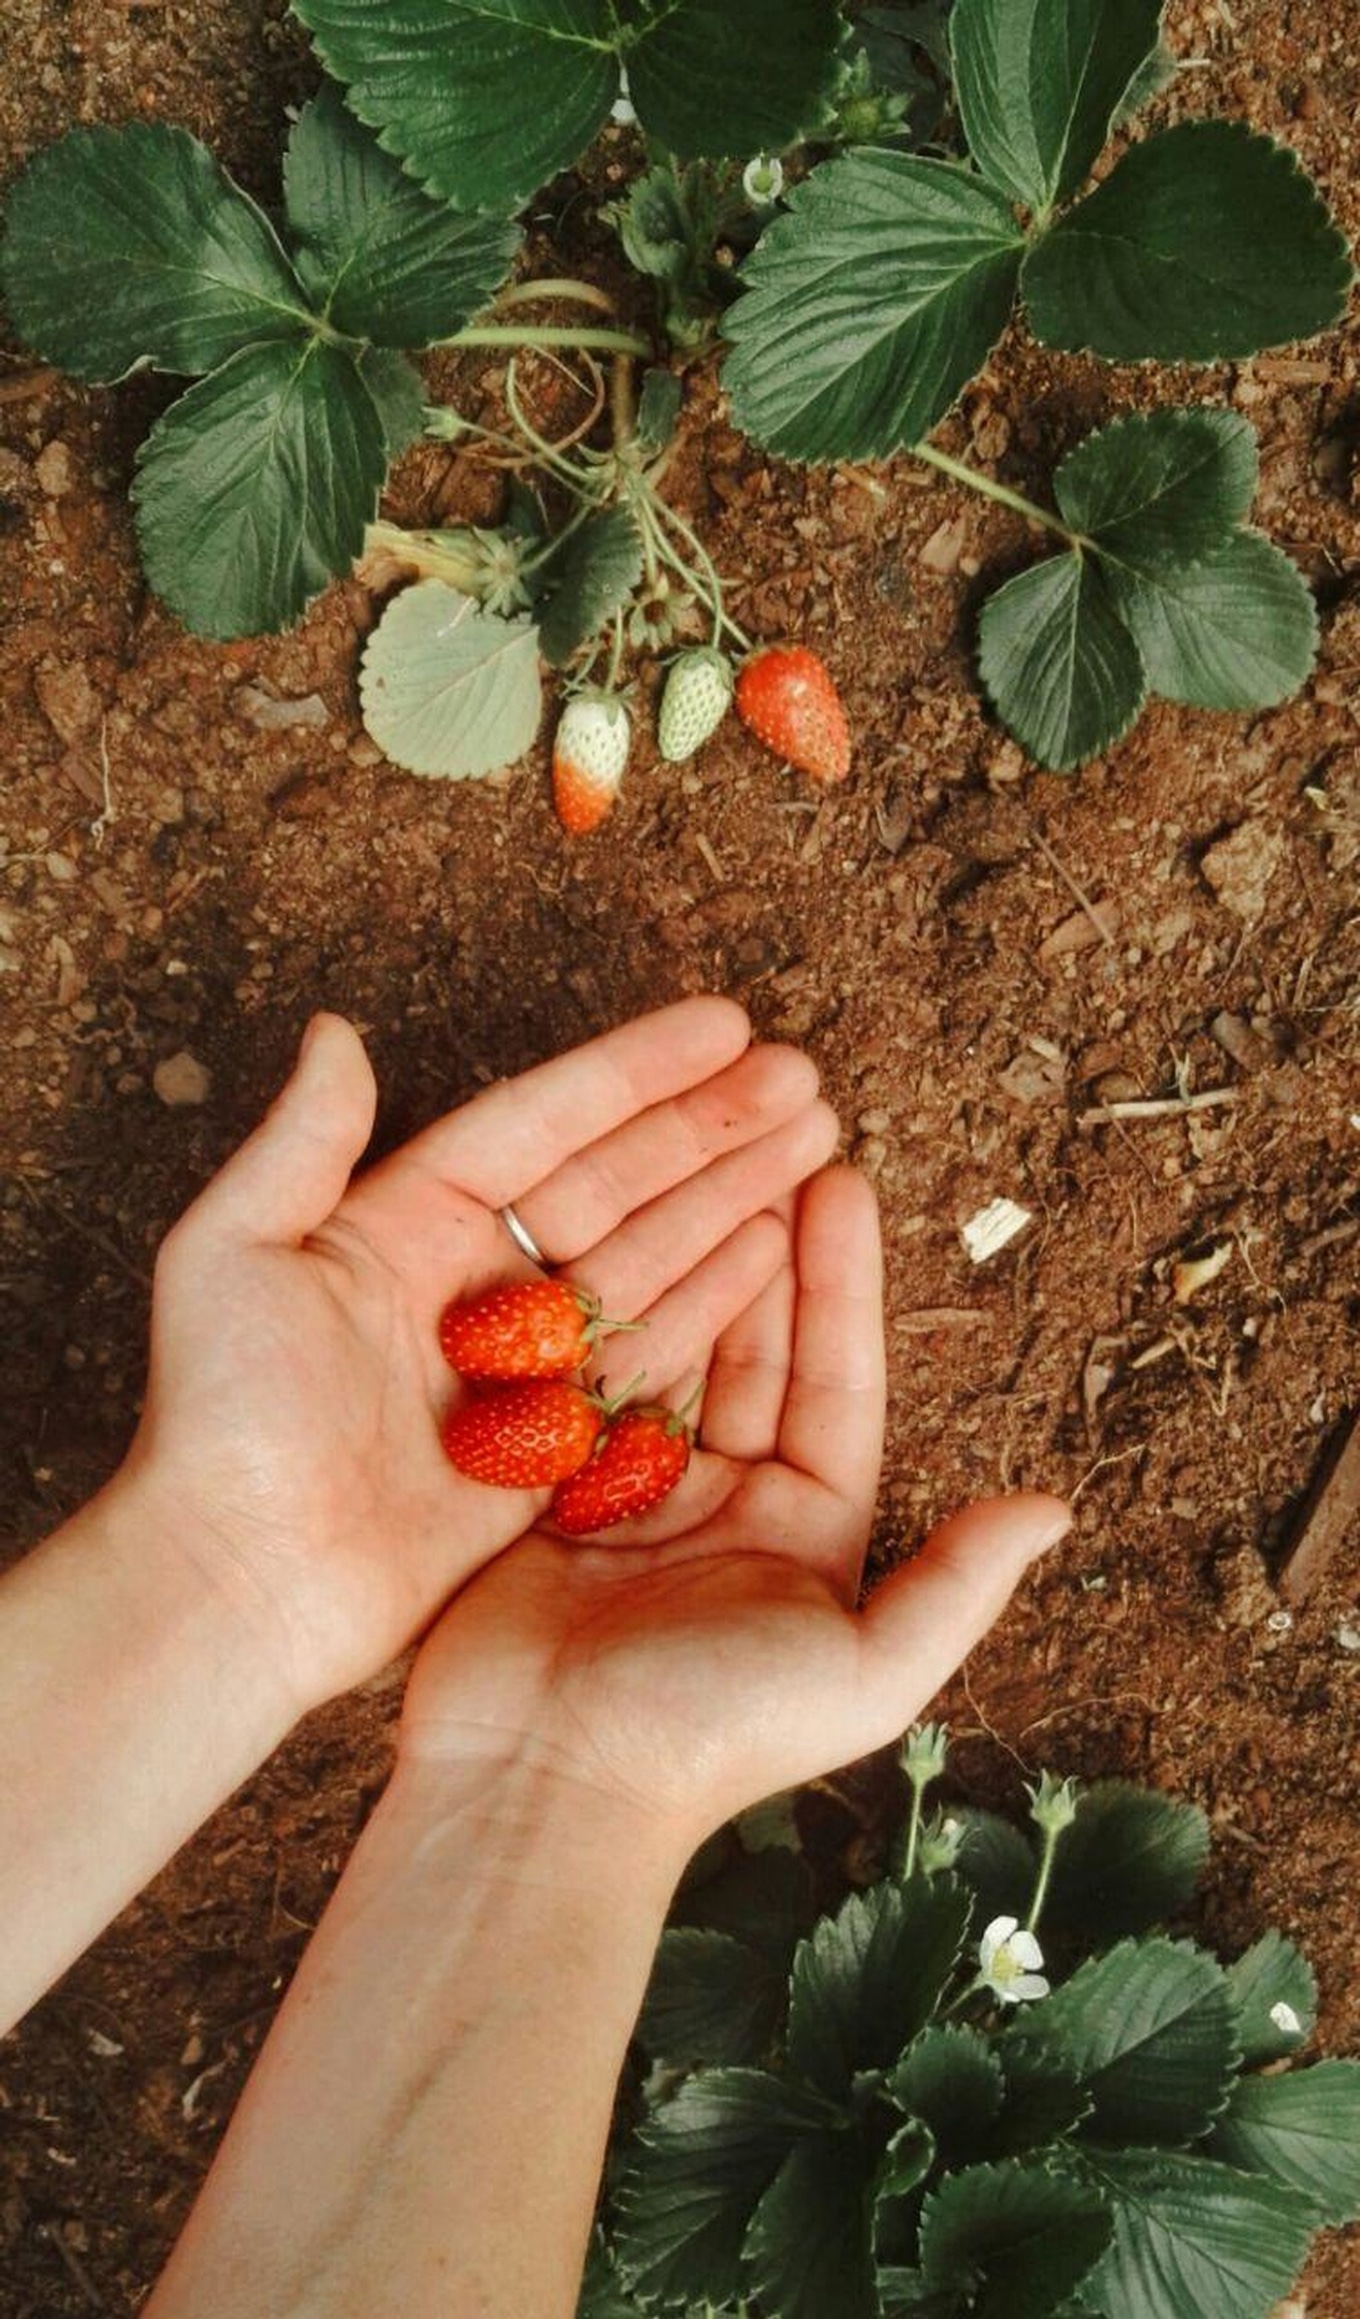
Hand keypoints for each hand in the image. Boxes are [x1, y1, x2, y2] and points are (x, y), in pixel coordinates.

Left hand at [122, 998, 837, 1715]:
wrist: (242, 1584)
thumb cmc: (220, 1419)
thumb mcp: (233, 1256)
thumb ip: (301, 1142)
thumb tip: (335, 1030)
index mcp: (405, 1221)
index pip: (543, 1123)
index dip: (636, 1073)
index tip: (725, 1025)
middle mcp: (473, 1281)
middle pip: (616, 1181)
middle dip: (711, 1128)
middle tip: (802, 1078)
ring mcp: (521, 1363)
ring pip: (648, 1255)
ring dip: (730, 1196)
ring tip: (814, 1140)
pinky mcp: (552, 1445)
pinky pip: (650, 1356)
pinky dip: (716, 1300)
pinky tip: (776, 1247)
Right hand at [398, 1167, 1070, 1861]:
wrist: (543, 1784)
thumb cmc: (712, 1734)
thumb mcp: (866, 1670)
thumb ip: (958, 1585)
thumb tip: (1055, 1508)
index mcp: (807, 1531)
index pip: (834, 1381)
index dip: (842, 1281)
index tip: (843, 1181)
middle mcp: (725, 1500)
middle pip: (754, 1348)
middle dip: (765, 1245)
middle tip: (767, 1140)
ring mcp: (631, 1488)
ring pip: (672, 1346)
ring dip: (687, 1257)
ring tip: (698, 1158)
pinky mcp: (547, 1485)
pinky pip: (587, 1377)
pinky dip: (600, 1307)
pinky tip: (606, 1228)